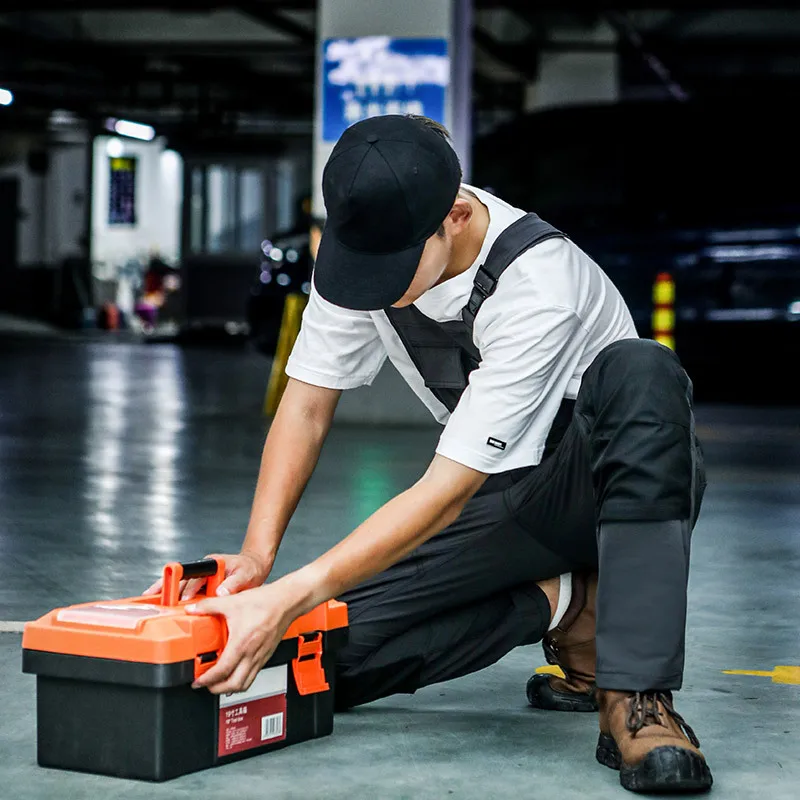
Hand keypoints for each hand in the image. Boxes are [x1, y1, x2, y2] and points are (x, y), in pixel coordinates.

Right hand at [143, 551, 271, 599]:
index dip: (188, 588)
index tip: (184, 600)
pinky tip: (164, 606)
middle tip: (151, 597)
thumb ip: (234, 583)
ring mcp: (201, 578)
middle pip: (180, 578)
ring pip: (179, 584)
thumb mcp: (246, 574)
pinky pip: (185, 591)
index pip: (195, 575)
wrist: (254, 567)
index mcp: (212, 564)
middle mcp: (203, 570)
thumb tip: (221, 592)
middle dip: (165, 586)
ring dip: (165, 592)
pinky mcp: (201, 587)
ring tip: (149, 600)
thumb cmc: (249, 568)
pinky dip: (173, 598)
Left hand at [186, 582, 295, 694]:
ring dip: (230, 688)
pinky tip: (236, 670)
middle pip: (233, 685)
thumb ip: (209, 605)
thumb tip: (192, 609)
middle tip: (206, 685)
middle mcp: (252, 654)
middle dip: (216, 689)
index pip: (222, 671)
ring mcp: (261, 657)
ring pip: (245, 683)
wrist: (287, 601)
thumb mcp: (232, 602)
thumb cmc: (266, 602)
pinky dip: (242, 679)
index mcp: (241, 644)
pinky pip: (253, 675)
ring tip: (219, 682)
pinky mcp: (267, 655)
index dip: (206, 680)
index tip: (197, 681)